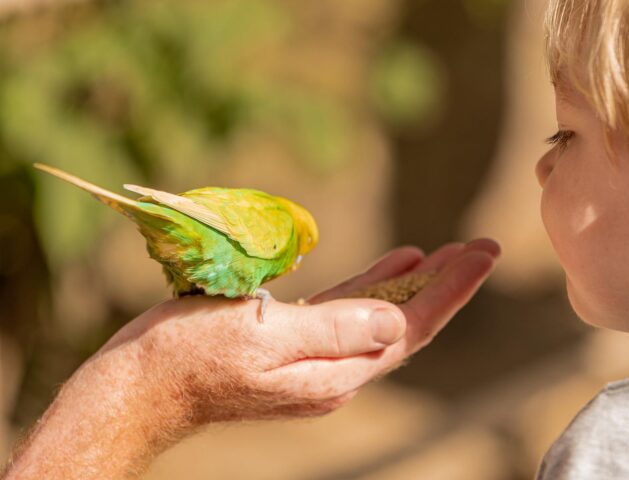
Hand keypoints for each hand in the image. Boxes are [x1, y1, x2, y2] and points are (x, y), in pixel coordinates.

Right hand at [2, 238, 498, 479]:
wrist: (141, 385)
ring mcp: (314, 360)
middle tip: (479, 246)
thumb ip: (334, 329)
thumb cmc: (190, 356)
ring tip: (446, 253)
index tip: (483, 252)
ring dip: (415, 285)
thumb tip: (397, 323)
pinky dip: (374, 287)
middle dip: (445, 284)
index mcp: (335, 372)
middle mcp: (334, 371)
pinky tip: (393, 265)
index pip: (412, 328)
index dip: (451, 289)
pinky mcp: (292, 344)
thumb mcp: (263, 337)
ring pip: (380, 317)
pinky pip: (347, 313)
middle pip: (405, 324)